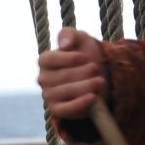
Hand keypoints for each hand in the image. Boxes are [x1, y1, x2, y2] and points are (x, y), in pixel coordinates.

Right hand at [38, 28, 107, 144]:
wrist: (98, 76)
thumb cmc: (86, 56)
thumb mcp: (80, 39)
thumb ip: (69, 35)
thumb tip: (64, 45)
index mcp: (45, 61)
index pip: (48, 60)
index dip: (66, 59)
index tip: (84, 57)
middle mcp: (43, 79)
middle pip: (60, 76)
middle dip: (81, 72)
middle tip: (96, 68)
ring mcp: (49, 95)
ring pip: (65, 92)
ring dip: (85, 86)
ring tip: (101, 81)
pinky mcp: (58, 110)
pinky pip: (64, 110)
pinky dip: (79, 104)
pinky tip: (93, 97)